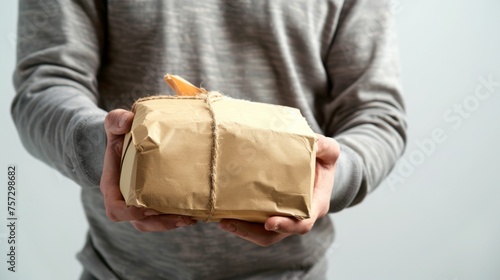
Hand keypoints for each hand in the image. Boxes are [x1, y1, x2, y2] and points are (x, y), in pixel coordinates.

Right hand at [100, 109, 195, 231]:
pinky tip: (194, 212)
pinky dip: (177, 217)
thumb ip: (116, 120)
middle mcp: (125, 199)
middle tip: (181, 218)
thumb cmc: (120, 133)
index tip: (146, 209)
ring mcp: (139, 202)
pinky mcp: (152, 201)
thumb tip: (126, 121)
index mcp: (113, 186)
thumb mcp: (115, 123)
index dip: (130, 213)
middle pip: (139, 222)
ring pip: (152, 224)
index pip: (116, 209)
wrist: (128, 137)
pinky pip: (162, 217)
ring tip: (191, 218)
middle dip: (160, 223)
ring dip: (171, 223)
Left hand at [219, 134, 339, 245]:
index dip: (286, 225)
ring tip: (223, 221)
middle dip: (252, 233)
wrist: (317, 165)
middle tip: (230, 223)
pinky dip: (241, 221)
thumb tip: (314, 142)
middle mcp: (298, 217)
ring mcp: (282, 217)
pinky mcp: (270, 212)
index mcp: (315, 206)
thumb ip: (324, 147)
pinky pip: (255, 224)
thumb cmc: (322, 159)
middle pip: (275, 234)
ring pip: (262, 234)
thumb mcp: (329, 151)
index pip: (302, 223)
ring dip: (242, 230)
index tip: (269, 222)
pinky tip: (224, 213)